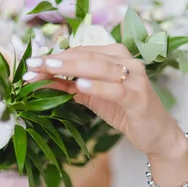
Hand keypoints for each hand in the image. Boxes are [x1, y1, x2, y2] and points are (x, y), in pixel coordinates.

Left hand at [22, 44, 182, 156]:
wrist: (156, 134)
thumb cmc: (125, 111)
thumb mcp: (93, 96)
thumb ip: (71, 85)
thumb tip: (41, 78)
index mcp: (116, 55)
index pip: (80, 52)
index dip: (55, 57)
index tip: (31, 64)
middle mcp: (127, 61)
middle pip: (86, 56)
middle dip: (57, 60)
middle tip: (33, 64)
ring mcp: (135, 78)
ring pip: (99, 67)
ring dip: (71, 68)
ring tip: (48, 69)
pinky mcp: (139, 97)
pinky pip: (115, 89)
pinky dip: (96, 86)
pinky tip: (79, 85)